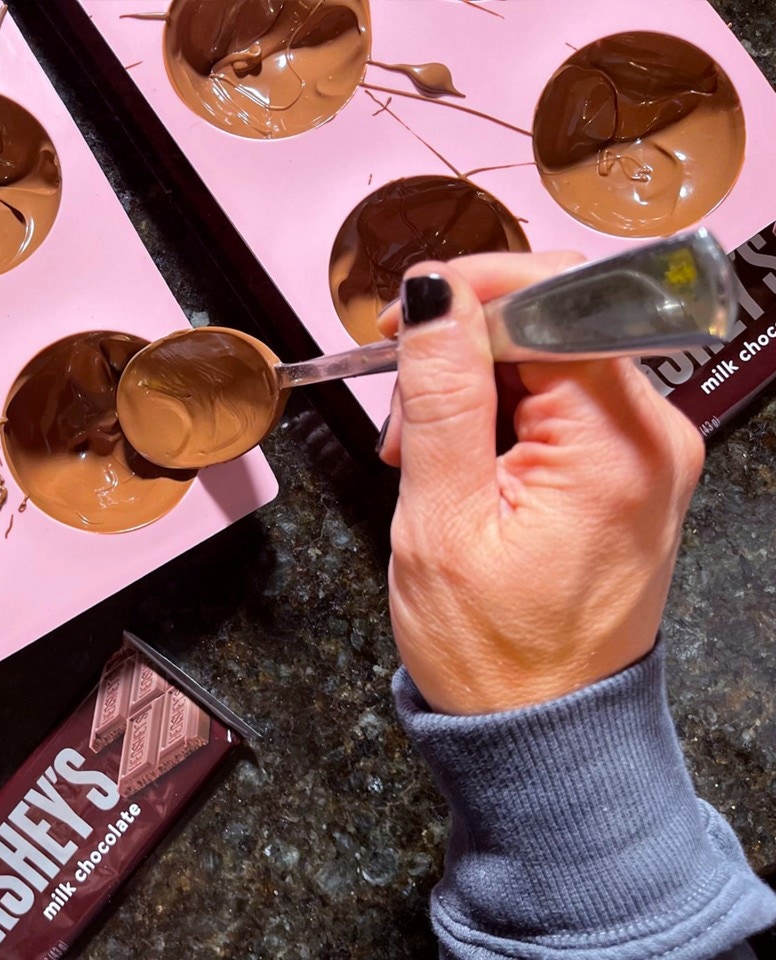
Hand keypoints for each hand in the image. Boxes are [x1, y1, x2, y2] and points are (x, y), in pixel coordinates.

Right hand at [376, 253, 704, 714]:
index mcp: (617, 446)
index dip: (471, 295)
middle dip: (464, 352)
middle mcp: (652, 439)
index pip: (555, 303)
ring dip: (474, 391)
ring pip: (549, 364)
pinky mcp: (628, 474)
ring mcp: (646, 456)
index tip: (400, 321)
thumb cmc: (493, 650)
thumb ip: (441, 395)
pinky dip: (501, 421)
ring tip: (425, 460)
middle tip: (402, 419)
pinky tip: (462, 468)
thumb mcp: (441, 519)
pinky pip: (560, 408)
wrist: (541, 733)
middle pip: (552, 327)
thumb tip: (434, 293)